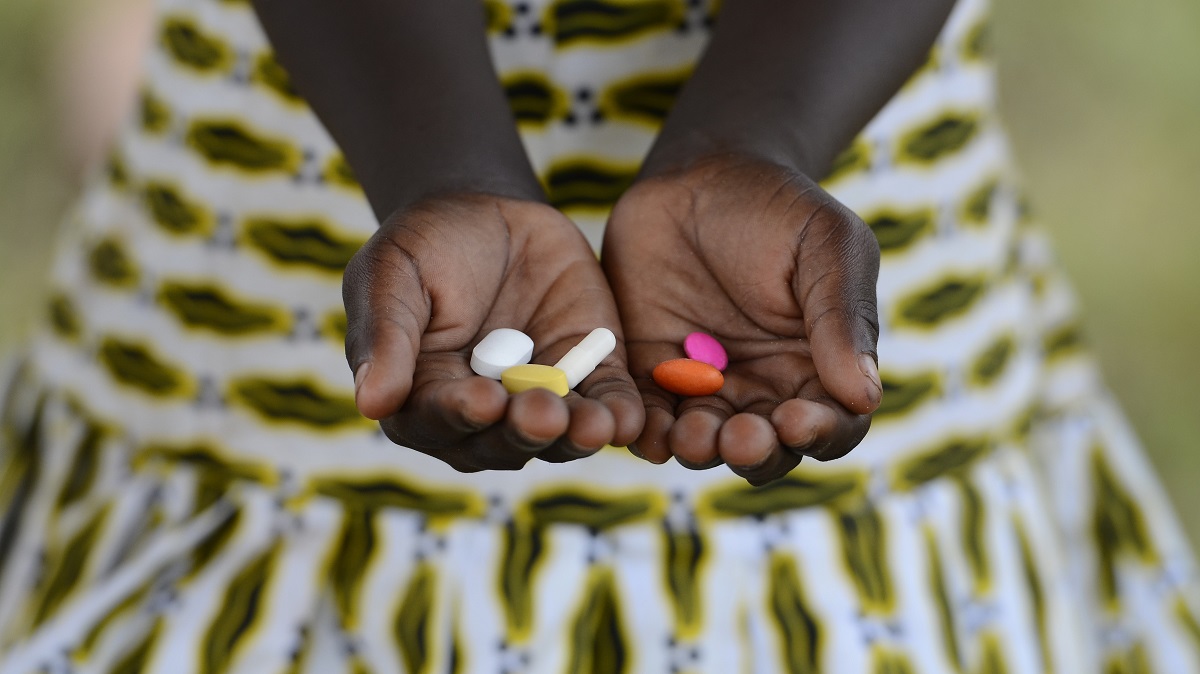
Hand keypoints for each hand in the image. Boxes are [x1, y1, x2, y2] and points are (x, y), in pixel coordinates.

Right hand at [344, 193, 643, 470]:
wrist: (485, 211)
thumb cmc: (423, 246)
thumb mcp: (390, 276)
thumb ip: (385, 338)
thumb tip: (371, 405)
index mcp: (423, 399)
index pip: (438, 419)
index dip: (460, 413)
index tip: (482, 400)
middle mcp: (484, 414)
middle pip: (503, 439)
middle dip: (525, 429)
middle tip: (544, 414)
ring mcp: (540, 398)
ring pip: (560, 434)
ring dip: (577, 435)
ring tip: (595, 426)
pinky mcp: (589, 376)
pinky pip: (607, 404)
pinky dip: (620, 415)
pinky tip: (631, 419)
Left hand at [602, 155, 881, 484]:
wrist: (698, 175)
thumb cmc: (779, 208)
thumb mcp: (828, 245)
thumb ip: (844, 316)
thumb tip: (864, 395)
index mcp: (820, 369)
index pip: (831, 425)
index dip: (819, 434)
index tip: (797, 420)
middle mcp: (763, 390)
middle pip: (766, 449)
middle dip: (754, 451)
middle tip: (739, 436)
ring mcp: (703, 387)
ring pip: (705, 442)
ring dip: (700, 448)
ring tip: (692, 435)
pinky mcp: (648, 374)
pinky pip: (648, 416)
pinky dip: (646, 432)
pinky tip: (644, 429)